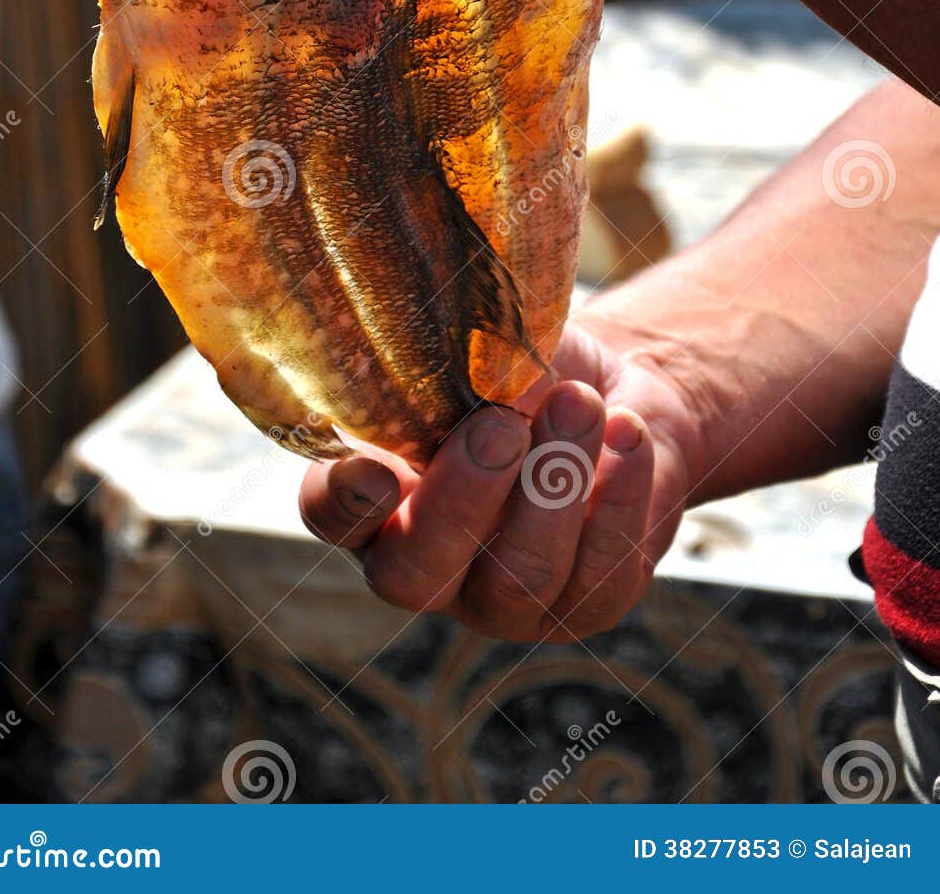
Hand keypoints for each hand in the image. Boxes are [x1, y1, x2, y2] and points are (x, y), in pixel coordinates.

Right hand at [297, 302, 699, 643]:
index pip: (332, 514)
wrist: (613, 396)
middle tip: (500, 423)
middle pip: (416, 574)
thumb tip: (458, 358)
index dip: (342, 501)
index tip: (374, 469)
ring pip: (520, 576)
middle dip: (462, 497)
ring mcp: (504, 598)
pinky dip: (620, 491)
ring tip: (581, 403)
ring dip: (554, 483)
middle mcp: (428, 563)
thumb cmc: (524, 371)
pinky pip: (601, 571)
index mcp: (379, 496)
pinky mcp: (586, 605)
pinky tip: (626, 428)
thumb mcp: (483, 353)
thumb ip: (453, 367)